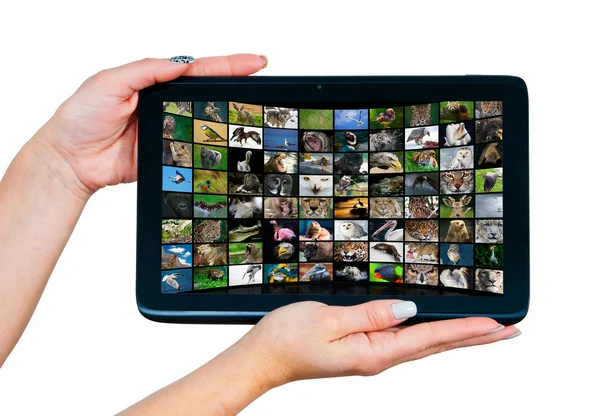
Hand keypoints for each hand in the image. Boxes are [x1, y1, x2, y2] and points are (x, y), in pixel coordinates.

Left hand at [41, 54, 266, 198]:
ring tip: (258, 109)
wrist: (70, 160)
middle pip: (209, 94)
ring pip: (207, 123)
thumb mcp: (109, 83)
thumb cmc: (81, 116)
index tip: (255, 62)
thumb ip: (145, 72)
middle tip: (266, 80)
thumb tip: (180, 64)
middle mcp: (167, 105)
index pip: (197, 70)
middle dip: (239, 86)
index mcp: (155, 82)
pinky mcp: (168, 157)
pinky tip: (232, 145)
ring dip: (231, 116)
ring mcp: (170, 132)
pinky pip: (195, 152)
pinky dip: (214, 149)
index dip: (227, 66)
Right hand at [236, 300, 519, 388]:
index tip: (497, 325)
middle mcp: (379, 357)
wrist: (263, 358)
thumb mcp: (327, 321)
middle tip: (509, 330)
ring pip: (426, 343)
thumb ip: (370, 315)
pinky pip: (407, 340)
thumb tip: (409, 310)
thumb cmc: (288, 340)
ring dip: (458, 336)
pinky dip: (433, 334)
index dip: (465, 330)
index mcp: (374, 353)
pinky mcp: (364, 347)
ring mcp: (372, 354)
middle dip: (474, 338)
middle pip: (436, 345)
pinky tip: (438, 331)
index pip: (430, 338)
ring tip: (485, 331)